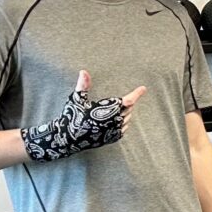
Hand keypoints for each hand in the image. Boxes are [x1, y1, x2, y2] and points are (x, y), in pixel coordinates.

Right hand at [21, 71, 144, 161]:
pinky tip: (116, 119)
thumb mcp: (77, 100)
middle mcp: (113, 121)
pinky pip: (123, 128)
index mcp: (107, 110)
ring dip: (125, 112)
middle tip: (125, 99)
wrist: (68, 140)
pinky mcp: (112, 138)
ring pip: (127, 119)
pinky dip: (123, 122)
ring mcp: (114, 131)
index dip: (136, 94)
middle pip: (128, 109)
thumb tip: (83, 71)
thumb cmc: (72, 118)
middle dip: (127, 103)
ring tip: (118, 108)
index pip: (127, 101)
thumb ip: (83, 85)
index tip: (143, 88)